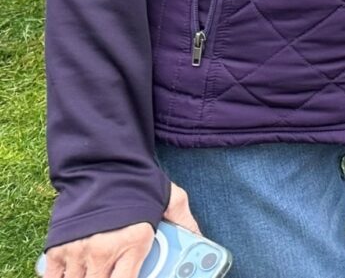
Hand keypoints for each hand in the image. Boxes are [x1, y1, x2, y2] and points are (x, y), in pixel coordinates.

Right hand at [42, 182, 195, 277]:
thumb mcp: (170, 198)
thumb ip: (185, 222)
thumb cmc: (137, 183)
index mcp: (134, 242)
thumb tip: (201, 240)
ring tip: (97, 271)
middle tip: (113, 272)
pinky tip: (75, 274)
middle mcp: (104, 250)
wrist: (101, 165)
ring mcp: (78, 251)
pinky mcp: (57, 248)